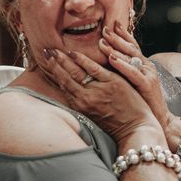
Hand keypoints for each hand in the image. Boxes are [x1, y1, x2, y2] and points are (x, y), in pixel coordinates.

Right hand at [39, 48, 160, 143]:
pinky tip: (74, 52)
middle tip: (45, 50)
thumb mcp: (93, 115)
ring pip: (76, 72)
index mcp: (80, 106)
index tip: (46, 61)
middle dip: (54, 63)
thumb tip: (70, 89)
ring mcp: (98, 90)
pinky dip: (83, 60)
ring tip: (54, 49)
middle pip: (65, 77)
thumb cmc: (116, 124)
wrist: (135, 130)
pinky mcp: (112, 83)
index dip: (53, 72)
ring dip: (63, 59)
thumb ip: (81, 102)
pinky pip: (94, 69)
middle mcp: (85, 99)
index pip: (63, 84)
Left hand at [99, 22, 178, 131]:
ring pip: (130, 58)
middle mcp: (147, 67)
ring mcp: (148, 75)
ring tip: (103, 40)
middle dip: (117, 37)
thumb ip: (124, 72)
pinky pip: (132, 73)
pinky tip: (111, 59)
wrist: (159, 122)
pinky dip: (122, 65)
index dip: (124, 34)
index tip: (113, 23)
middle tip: (104, 28)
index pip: (133, 46)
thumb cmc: (143, 105)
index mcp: (144, 66)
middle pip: (130, 48)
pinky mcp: (147, 85)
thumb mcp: (133, 84)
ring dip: (116, 48)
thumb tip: (108, 63)